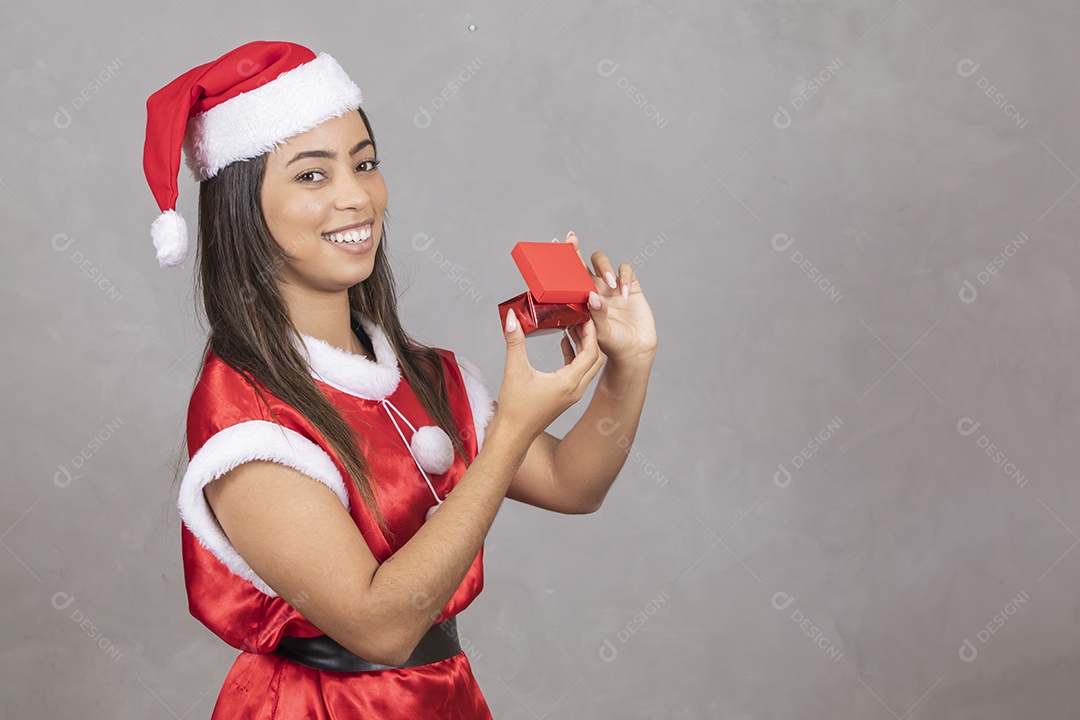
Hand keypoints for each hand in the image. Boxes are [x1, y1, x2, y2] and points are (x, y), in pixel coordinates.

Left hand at [554, 231, 656, 367]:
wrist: (634, 352)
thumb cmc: (611, 345)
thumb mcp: (599, 333)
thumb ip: (596, 315)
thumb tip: (592, 296)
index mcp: (581, 298)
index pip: (567, 276)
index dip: (561, 260)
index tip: (555, 243)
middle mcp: (594, 288)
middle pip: (582, 262)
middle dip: (576, 249)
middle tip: (572, 239)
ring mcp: (611, 286)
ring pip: (602, 262)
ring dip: (604, 268)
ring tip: (609, 284)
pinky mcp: (631, 286)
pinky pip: (626, 271)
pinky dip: (624, 278)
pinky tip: (624, 293)